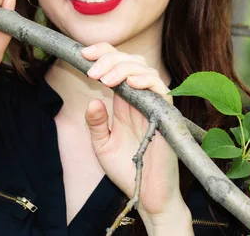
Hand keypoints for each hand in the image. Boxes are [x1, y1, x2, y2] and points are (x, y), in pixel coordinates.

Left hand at [81, 43, 189, 225]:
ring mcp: (154, 106)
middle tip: (92, 71)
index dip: (102, 53)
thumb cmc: (127, 170)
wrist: (147, 196)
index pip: (117, 64)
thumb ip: (95, 122)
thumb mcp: (101, 144)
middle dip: (109, 58)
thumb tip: (93, 101)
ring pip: (145, 69)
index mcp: (125, 101)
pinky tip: (129, 83)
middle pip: (130, 60)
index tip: (82, 53)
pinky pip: (161, 90)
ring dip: (122, 68)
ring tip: (104, 79)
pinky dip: (145, 81)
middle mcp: (140, 99)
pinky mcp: (167, 116)